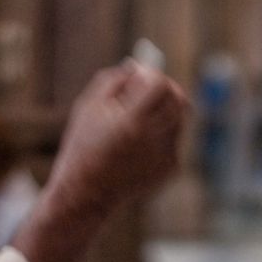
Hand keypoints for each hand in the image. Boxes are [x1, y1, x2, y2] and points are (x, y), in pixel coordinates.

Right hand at [12, 62, 187, 261]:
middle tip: (151, 89)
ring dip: (164, 113)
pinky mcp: (171, 170)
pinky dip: (161, 136)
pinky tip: (136, 148)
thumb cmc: (83, 146)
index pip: (160, 85)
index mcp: (132, 121)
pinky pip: (174, 140)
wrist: (85, 194)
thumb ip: (115, 80)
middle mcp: (153, 139)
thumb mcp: (88, 106)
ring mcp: (165, 156)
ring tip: (134, 125)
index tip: (143, 76)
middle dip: (166, 90)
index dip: (153, 76)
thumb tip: (139, 67)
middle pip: (179, 100)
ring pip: (179, 119)